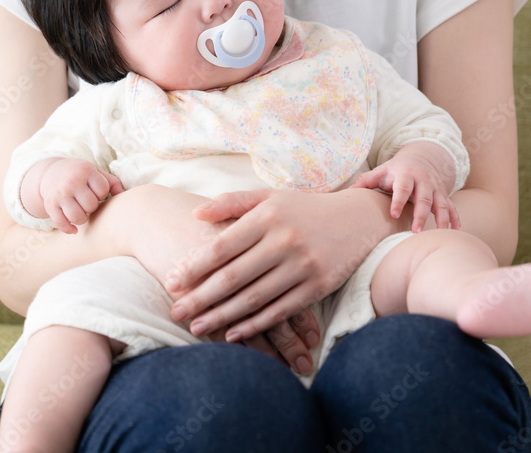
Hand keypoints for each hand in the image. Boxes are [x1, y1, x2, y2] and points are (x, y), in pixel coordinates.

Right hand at [39, 159, 123, 232]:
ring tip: (81, 212)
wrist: (50, 172)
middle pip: (91, 206)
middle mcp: (72, 181)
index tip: (94, 191)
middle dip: (91, 207)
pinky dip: (69, 229)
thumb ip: (112, 183)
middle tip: (86, 202)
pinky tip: (74, 229)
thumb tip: (124, 196)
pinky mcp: (50, 205)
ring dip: (82, 219)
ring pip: (78, 217)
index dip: (101, 194)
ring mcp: (60, 194)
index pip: (103, 191)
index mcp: (86, 170)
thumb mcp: (96, 172)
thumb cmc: (80, 174)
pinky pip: (62, 224)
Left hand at [164, 187, 400, 342]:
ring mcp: (303, 264)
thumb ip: (232, 203)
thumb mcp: (271, 197)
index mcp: (267, 216)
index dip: (194, 267)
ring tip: (197, 328)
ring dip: (222, 316)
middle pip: (233, 276)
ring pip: (254, 297)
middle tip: (174, 312)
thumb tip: (196, 214)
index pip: (222, 246)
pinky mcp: (319, 286)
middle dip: (200, 298)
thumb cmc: (306, 208)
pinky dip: (255, 325)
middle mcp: (284, 240)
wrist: (359, 219)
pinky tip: (233, 334)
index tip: (171, 282)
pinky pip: (280, 310)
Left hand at [349, 141, 460, 232]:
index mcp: (405, 175)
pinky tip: (456, 232)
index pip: (402, 188)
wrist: (421, 159)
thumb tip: (346, 193)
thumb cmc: (395, 170)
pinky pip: (452, 208)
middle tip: (416, 231)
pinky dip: (455, 219)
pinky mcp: (444, 195)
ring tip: (440, 234)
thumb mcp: (380, 172)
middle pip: (424, 198)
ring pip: (441, 204)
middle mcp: (423, 181)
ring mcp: (436, 188)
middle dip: (421, 214)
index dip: (398, 201)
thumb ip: (364, 181)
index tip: (393, 214)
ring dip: (442, 219)